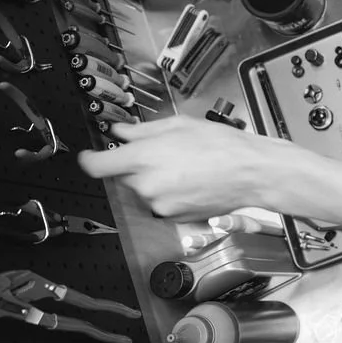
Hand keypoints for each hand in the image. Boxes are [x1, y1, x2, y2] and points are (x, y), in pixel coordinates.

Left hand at [78, 117, 293, 219]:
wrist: (252, 173)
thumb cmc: (222, 145)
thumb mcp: (180, 125)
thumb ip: (144, 131)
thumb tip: (120, 133)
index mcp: (143, 158)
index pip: (96, 166)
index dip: (89, 159)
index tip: (90, 155)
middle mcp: (146, 185)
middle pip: (125, 176)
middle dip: (137, 165)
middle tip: (164, 153)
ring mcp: (160, 205)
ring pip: (145, 190)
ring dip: (156, 180)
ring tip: (186, 167)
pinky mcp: (175, 217)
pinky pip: (163, 203)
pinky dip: (171, 193)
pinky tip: (193, 181)